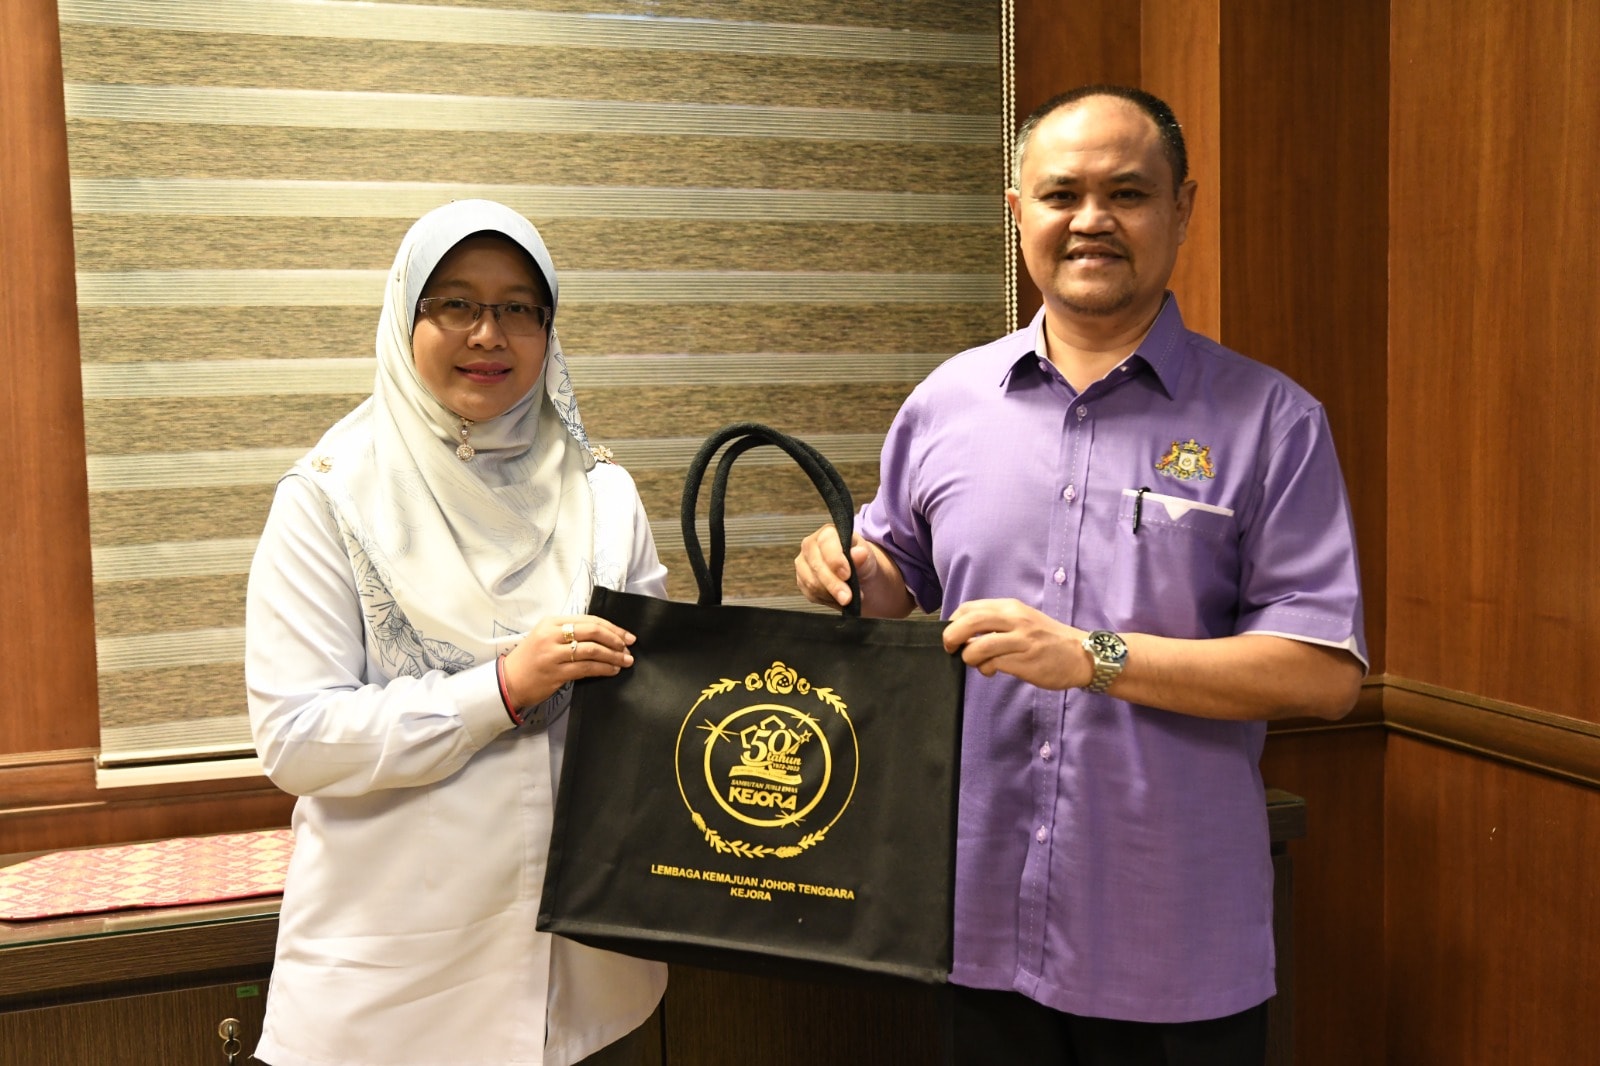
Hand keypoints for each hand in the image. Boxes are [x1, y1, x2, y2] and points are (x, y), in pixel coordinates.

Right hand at [500, 615, 635, 708]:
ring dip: (613, 656)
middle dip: (616, 639)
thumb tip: (604, 636)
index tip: (626, 635)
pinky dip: (603, 669)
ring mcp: (553, 654)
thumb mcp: (546, 637)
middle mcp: (552, 635)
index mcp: (552, 622)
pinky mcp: (555, 673)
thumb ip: (570, 633)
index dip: (612, 627)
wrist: (508, 681)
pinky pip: (586, 668)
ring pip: (592, 651)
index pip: (589, 620)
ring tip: (625, 661)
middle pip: (593, 631)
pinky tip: (612, 670)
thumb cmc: (531, 659)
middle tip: (629, 647)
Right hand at [794, 524, 877, 608]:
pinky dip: (826, 600)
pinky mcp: (802, 581)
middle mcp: (810, 545)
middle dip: (833, 584)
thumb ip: (862, 556)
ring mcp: (803, 563)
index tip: (847, 575)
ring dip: (831, 595)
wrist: (859, 575)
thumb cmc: (861, 561)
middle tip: (848, 597)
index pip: (826, 543)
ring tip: (848, 600)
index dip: (835, 560)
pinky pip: (810, 594)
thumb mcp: (867, 557)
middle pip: (816, 565)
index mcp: (827, 532)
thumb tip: (860, 553)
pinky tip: (838, 601)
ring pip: (812, 582)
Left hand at [942, 599, 1088, 689]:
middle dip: (952, 636)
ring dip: (969, 657)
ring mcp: (1020, 640)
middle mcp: (1015, 620)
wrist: (1080, 655)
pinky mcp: (1025, 661)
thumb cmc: (1047, 638)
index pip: (970, 607)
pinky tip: (992, 670)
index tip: (951, 633)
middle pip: (970, 622)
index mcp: (1011, 607)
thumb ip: (996, 622)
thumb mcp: (1022, 620)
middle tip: (950, 647)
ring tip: (976, 662)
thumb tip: (964, 632)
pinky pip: (993, 664)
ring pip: (978, 647)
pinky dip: (985, 669)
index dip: (954, 620)